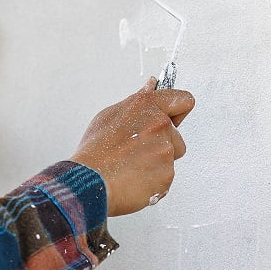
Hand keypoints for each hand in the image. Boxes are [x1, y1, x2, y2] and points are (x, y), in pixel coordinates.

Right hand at [70, 78, 195, 215]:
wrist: (88, 182)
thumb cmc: (94, 152)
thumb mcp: (109, 116)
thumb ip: (137, 103)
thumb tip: (151, 87)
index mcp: (146, 106)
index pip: (183, 100)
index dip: (178, 112)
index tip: (173, 119)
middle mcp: (159, 124)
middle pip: (176, 137)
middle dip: (162, 145)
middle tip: (137, 152)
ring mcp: (165, 150)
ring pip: (170, 159)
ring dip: (156, 164)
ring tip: (131, 167)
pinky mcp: (167, 174)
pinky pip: (166, 178)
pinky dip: (153, 181)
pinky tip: (134, 179)